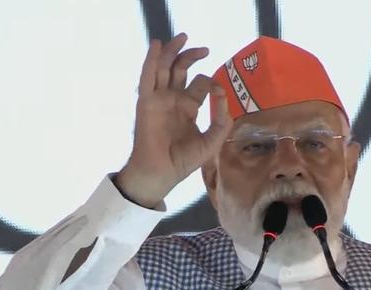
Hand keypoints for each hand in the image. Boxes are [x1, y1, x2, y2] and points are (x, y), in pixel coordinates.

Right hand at [116, 33, 231, 207]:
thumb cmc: (183, 160)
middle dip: (191, 56)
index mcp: (187, 108)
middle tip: (205, 49)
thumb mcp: (211, 141)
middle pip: (180, 70)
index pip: (200, 85)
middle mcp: (173, 99)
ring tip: (182, 37)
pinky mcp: (147, 102)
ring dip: (172, 51)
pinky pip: (148, 77)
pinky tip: (157, 46)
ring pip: (164, 68)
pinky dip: (151, 60)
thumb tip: (223, 97)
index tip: (219, 91)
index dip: (212, 84)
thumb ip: (221, 122)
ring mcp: (159, 99)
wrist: (161, 172)